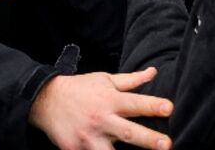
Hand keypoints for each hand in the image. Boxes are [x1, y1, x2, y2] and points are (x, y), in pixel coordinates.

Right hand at [29, 66, 172, 149]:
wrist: (46, 100)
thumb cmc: (80, 89)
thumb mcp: (104, 80)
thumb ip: (131, 80)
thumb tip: (153, 72)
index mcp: (110, 100)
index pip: (136, 103)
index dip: (153, 106)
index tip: (169, 108)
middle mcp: (101, 119)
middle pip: (128, 131)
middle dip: (148, 139)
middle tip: (167, 144)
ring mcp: (87, 137)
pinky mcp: (74, 149)